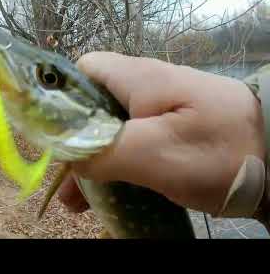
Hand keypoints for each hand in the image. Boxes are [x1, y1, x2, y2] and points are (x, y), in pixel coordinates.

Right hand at [58, 52, 265, 214]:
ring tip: (79, 202)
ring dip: (93, 163)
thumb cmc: (218, 151)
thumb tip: (67, 156)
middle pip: (93, 108)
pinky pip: (133, 144)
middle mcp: (144, 89)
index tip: (53, 134)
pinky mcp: (171, 131)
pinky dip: (117, 167)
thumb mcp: (156, 153)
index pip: (84, 71)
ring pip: (111, 130)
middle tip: (66, 179)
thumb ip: (104, 151)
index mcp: (138, 80)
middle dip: (74, 143)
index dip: (63, 99)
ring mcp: (159, 112)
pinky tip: (108, 196)